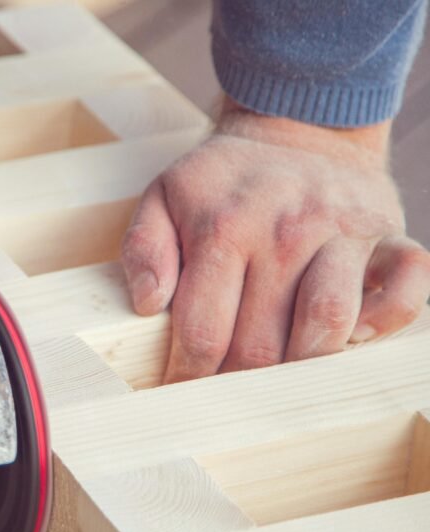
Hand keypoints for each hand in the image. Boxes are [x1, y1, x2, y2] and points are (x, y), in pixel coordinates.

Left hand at [122, 99, 429, 382]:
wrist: (298, 127)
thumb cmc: (224, 181)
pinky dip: (383, 323)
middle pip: (262, 345)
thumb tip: (148, 303)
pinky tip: (351, 333)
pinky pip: (407, 293)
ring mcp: (343, 234)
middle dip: (238, 380)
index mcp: (224, 228)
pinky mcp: (389, 237)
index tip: (181, 386)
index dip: (188, 373)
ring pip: (329, 325)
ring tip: (278, 368)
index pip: (204, 331)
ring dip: (302, 363)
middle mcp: (287, 232)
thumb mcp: (163, 198)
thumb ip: (145, 249)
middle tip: (224, 386)